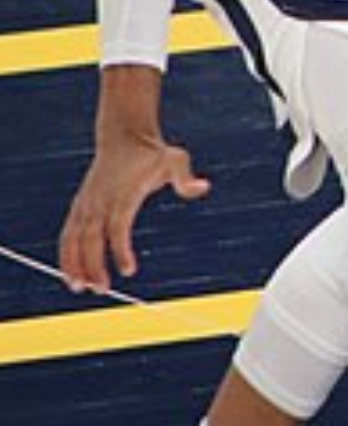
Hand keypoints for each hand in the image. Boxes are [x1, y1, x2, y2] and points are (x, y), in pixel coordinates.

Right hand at [59, 131, 210, 293]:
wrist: (122, 137)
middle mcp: (100, 200)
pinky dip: (65, 253)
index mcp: (122, 193)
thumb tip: (203, 187)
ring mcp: (87, 203)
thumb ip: (184, 177)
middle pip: (91, 237)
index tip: (129, 270)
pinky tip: (70, 274)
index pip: (118, 225)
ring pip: (73, 237)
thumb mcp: (174, 159)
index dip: (120, 249)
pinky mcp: (80, 206)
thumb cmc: (151, 153)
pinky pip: (68, 233)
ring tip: (79, 288)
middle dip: (93, 264)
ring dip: (73, 263)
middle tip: (102, 289)